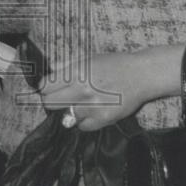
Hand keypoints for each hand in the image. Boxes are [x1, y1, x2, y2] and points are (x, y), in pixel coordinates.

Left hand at [39, 47, 179, 131]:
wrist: (140, 75)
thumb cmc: (114, 64)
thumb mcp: (88, 58)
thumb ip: (66, 66)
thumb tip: (49, 72)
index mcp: (76, 72)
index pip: (45, 86)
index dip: (46, 87)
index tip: (50, 88)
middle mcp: (81, 90)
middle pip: (49, 104)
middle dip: (53, 100)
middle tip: (62, 98)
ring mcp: (92, 106)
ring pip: (65, 117)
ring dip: (70, 111)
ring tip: (80, 104)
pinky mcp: (103, 119)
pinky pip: (82, 126)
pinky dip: (85, 121)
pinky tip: (92, 111)